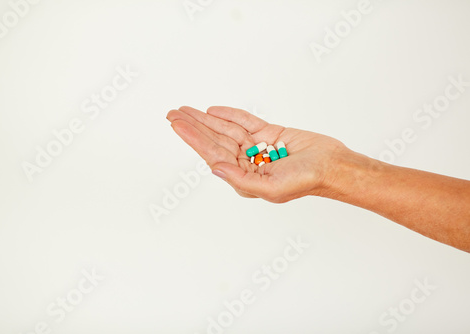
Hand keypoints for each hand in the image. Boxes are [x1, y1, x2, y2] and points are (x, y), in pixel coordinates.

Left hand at [166, 106, 349, 202]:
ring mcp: (258, 147)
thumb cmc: (306, 181)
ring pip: (227, 129)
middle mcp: (247, 162)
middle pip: (215, 140)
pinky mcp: (269, 134)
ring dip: (207, 119)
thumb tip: (214, 167)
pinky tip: (214, 111)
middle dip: (194, 126)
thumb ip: (240, 180)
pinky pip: (246, 122)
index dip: (194, 138)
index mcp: (244, 177)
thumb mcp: (271, 187)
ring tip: (187, 109)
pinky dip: (231, 115)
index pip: (213, 154)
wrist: (333, 165)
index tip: (177, 124)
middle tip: (173, 113)